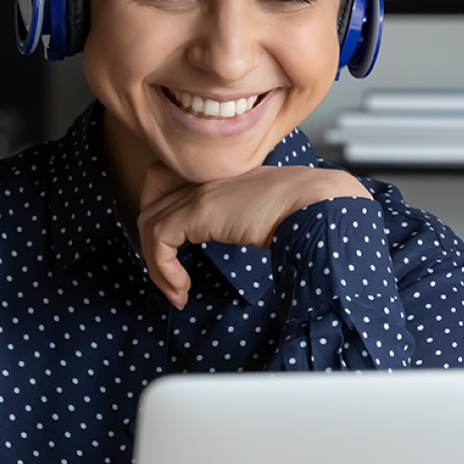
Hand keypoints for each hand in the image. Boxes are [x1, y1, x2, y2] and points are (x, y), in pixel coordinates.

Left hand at [138, 162, 371, 307]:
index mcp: (216, 172)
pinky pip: (159, 242)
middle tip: (166, 273)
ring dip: (156, 266)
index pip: (164, 183)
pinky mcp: (199, 211)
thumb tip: (246, 238)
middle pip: (149, 202)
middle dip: (150, 242)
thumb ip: (241, 215)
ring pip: (149, 225)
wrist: (314, 202)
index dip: (160, 215)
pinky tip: (182, 288)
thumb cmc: (301, 208)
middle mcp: (202, 176)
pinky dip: (163, 270)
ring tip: (175, 291)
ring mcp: (198, 191)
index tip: (171, 251)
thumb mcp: (260, 209)